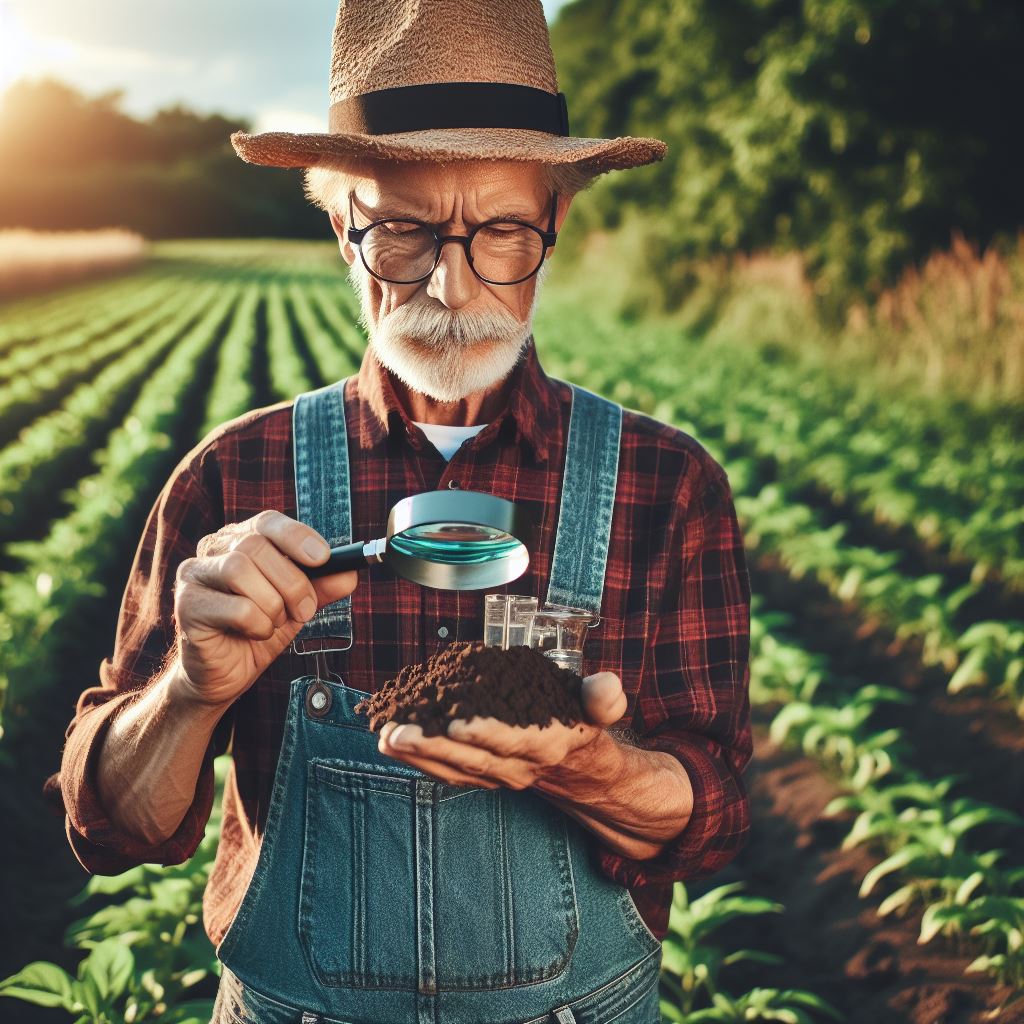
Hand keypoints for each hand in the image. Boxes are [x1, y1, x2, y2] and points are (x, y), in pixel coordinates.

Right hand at [172, 510, 357, 707]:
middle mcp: (212, 550)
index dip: (296, 536)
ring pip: (239, 570)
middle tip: (305, 609)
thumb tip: (350, 572)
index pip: (267, 521)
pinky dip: (258, 624)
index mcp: (239, 540)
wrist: (225, 674)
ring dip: (272, 603)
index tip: (323, 558)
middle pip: (255, 546)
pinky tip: (255, 634)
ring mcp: (194, 576)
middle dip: (292, 582)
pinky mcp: (187, 606)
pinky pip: (235, 607)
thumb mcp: (297, 604)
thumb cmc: (257, 630)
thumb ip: (321, 586)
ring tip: (275, 623)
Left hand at [377, 670, 627, 789]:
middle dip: (431, 745)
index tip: (454, 720)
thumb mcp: (599, 706)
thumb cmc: (581, 723)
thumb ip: (604, 697)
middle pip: (470, 758)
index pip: (513, 740)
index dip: (484, 732)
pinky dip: (417, 758)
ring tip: (383, 735)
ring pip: (451, 768)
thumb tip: (608, 687)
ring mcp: (497, 776)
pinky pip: (445, 770)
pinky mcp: (481, 777)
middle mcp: (520, 767)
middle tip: (395, 731)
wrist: (582, 770)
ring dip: (415, 754)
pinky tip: (391, 741)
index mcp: (548, 745)